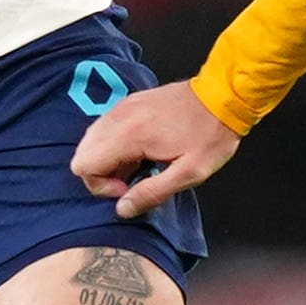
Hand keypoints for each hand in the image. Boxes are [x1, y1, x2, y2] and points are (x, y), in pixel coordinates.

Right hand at [73, 82, 242, 219]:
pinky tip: (141, 150)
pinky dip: (113, 144)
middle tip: (132, 179)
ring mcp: (123, 106)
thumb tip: (122, 208)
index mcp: (130, 135)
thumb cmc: (210, 135)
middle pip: (82, 152)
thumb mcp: (188, 173)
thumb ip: (151, 192)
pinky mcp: (131, 102)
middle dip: (101, 173)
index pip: (84, 165)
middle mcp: (119, 117)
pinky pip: (106, 127)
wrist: (223, 96)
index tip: (129, 187)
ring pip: (92, 139)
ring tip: (138, 165)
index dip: (102, 185)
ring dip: (107, 158)